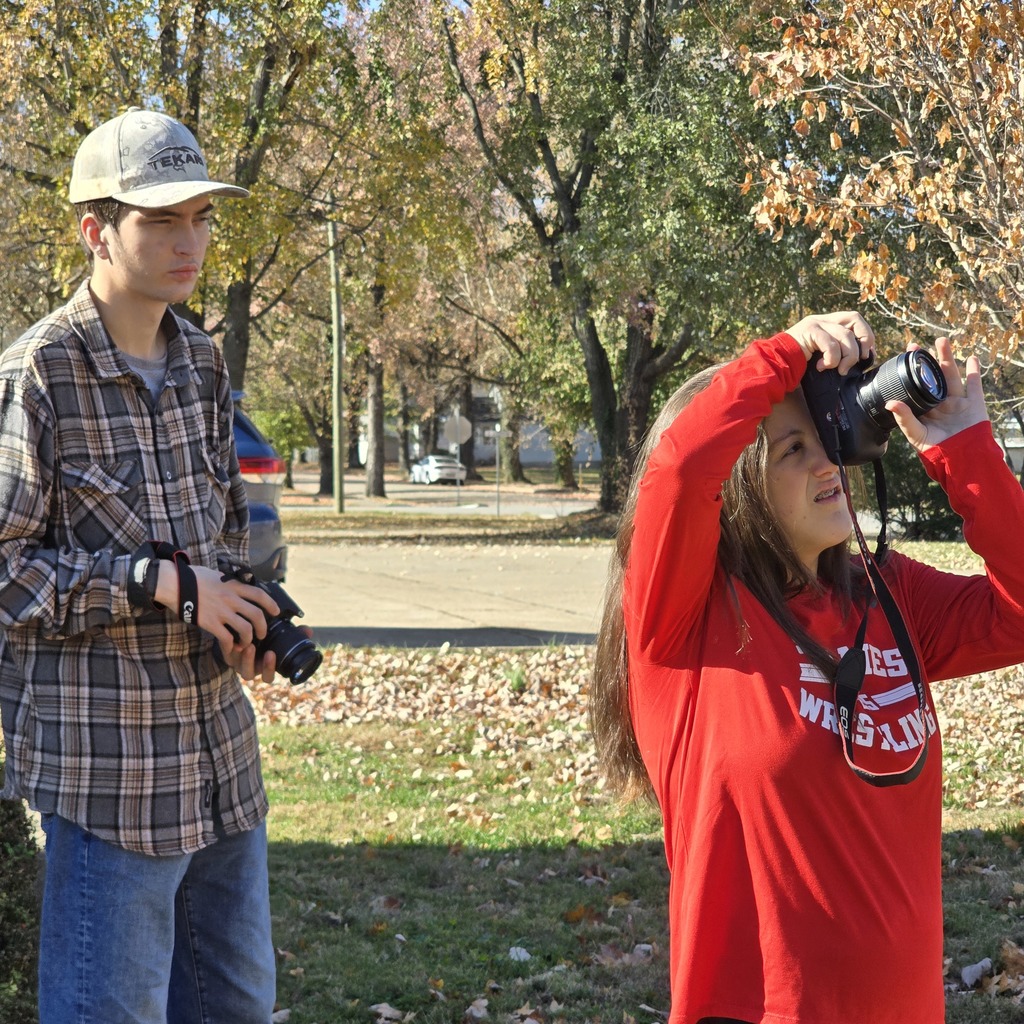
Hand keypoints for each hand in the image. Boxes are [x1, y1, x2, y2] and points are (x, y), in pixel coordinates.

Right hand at [154, 561, 278, 650]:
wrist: (175, 584)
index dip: (271, 604)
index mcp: (234, 586)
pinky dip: (231, 645)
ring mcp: (221, 612)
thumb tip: (239, 586)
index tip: (276, 612)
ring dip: (249, 638)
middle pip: (257, 615)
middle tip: (262, 634)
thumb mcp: (217, 575)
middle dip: (263, 627)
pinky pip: (227, 638)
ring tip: (247, 642)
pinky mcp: (210, 623)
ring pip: (245, 629)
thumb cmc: (194, 577)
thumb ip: (230, 583)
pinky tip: (231, 647)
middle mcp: (231, 599)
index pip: (260, 595)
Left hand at [230, 625, 314, 685]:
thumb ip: (293, 634)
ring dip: (245, 657)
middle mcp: (250, 668)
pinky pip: (227, 654)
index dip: (269, 668)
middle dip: (255, 663)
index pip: (267, 677)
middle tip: (262, 650)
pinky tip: (235, 638)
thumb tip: (308, 630)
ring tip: (249, 644)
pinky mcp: (226, 654)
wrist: (240, 632)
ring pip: (239, 666)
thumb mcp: (278, 636)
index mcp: (263, 667)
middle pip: (250, 674)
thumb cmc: (264, 637)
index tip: (272, 654)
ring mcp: (237, 662)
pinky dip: (231, 647)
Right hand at [786, 310, 875, 374]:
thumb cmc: (797, 366)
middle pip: (854, 318)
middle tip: (859, 359)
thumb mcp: (822, 356)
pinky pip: (830, 343)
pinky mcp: (809, 330)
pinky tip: (822, 367)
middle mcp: (822, 319)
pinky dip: (831, 359)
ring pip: (845, 335)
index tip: (866, 355)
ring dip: (846, 357)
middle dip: (864, 339)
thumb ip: (837, 351)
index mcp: (826, 323)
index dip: (866, 336)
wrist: (774, 366)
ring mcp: (815, 323)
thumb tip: (861, 358)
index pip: (854, 320)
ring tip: (838, 370)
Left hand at [887, 336, 987, 450]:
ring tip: (942, 342)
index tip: (906, 356)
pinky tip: (971, 358)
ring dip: (947, 358)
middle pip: (933, 376)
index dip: (912, 371)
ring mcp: (957, 402)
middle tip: (920, 346)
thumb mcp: (916, 434)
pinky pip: (974, 385)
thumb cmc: (935, 449)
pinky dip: (973, 371)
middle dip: (928, 360)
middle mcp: (940, 402)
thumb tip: (889, 403)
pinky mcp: (974, 404)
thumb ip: (904, 418)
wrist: (960, 458)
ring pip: (951, 376)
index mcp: (925, 408)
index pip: (916, 385)